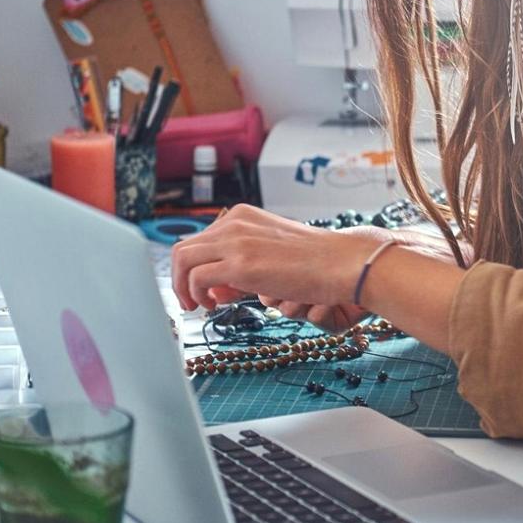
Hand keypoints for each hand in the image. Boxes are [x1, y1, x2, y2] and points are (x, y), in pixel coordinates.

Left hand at [170, 205, 381, 326]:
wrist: (341, 263)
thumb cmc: (316, 263)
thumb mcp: (272, 253)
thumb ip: (244, 262)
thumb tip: (219, 286)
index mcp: (242, 216)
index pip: (200, 240)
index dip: (197, 268)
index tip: (209, 289)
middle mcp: (234, 223)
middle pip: (183, 249)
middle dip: (181, 279)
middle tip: (195, 302)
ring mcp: (235, 241)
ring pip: (181, 261)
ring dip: (183, 288)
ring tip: (200, 307)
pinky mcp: (239, 264)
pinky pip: (196, 278)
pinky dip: (196, 295)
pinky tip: (213, 306)